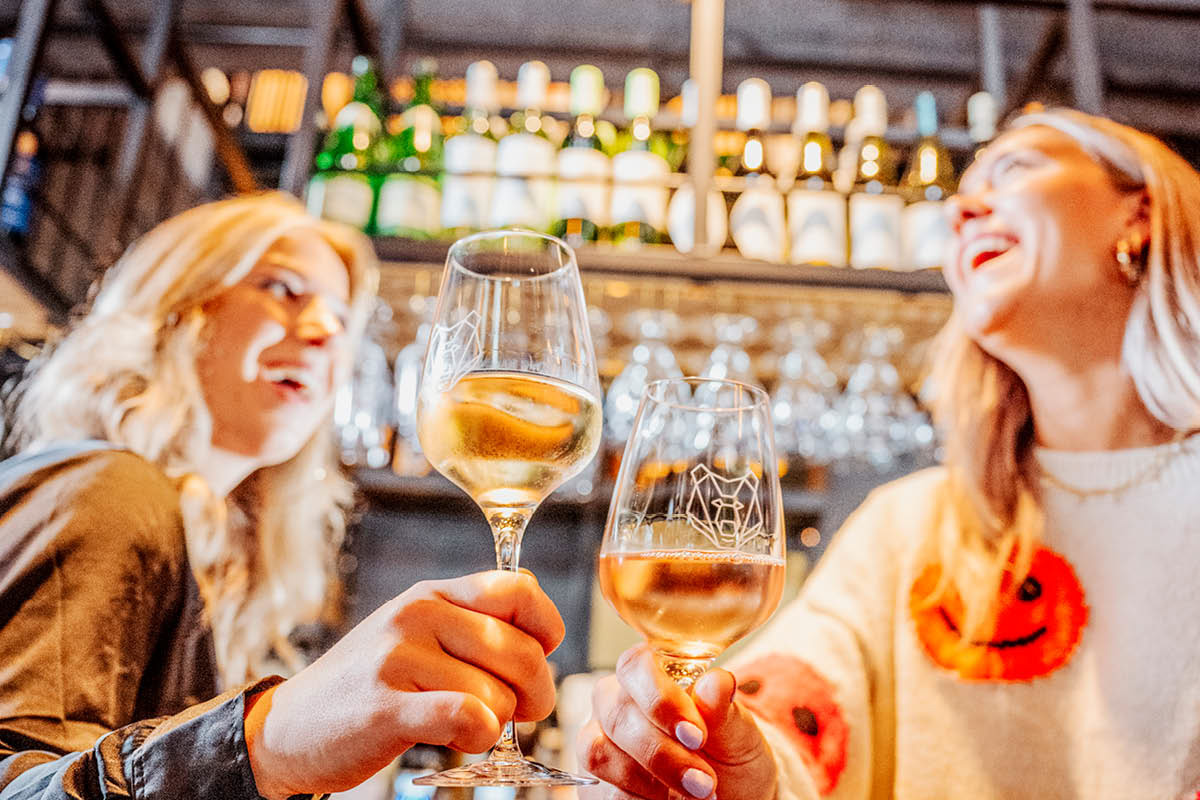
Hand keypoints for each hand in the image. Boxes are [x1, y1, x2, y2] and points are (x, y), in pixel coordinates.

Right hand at [244, 570, 563, 798]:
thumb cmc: (370, 684)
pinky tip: (460, 735)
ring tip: (462, 722)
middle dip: (534, 694)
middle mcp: (418, 615)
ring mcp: (398, 658)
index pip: (521, 590)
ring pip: (498, 695)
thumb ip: (474, 620)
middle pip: (523, 652)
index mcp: (434, 593)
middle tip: (515, 710)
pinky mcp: (385, 707)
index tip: (539, 657)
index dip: (547, 630)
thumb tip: (543, 619)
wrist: (287, 728)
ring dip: (494, 723)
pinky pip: (467, 715)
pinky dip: (477, 734)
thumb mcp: (419, 633)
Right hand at [579, 644, 776, 799]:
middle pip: (617, 715)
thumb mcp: (738, 735)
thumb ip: (723, 709)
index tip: (696, 734)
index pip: (634, 666)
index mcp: (649, 676)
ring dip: (652, 779)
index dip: (660, 700)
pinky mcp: (597, 782)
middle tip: (704, 779)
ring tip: (697, 793)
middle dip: (662, 752)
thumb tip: (717, 683)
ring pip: (601, 753)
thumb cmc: (730, 755)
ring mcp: (601, 741)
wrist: (732, 796)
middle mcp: (616, 702)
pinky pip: (606, 791)